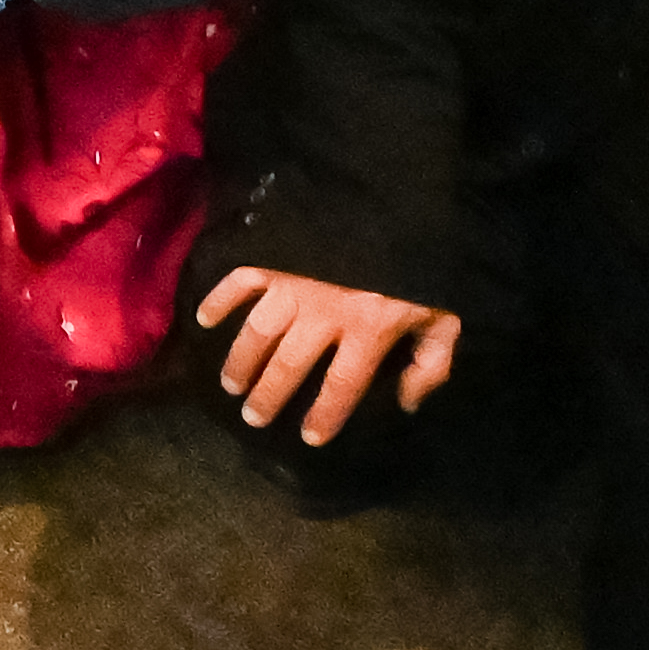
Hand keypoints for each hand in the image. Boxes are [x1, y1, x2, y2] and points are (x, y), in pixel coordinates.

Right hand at [196, 262, 464, 445]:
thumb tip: (406, 403)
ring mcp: (297, 281)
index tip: (310, 438)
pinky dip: (220, 298)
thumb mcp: (444, 319)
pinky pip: (242, 280)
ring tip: (231, 384)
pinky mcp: (280, 257)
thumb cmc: (420, 272)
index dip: (324, 415)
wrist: (401, 212)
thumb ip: (432, 364)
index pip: (341, 384)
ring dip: (241, 359)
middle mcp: (326, 309)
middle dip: (268, 395)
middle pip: (290, 363)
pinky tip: (204, 319)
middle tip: (253, 418)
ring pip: (260, 329)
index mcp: (368, 327)